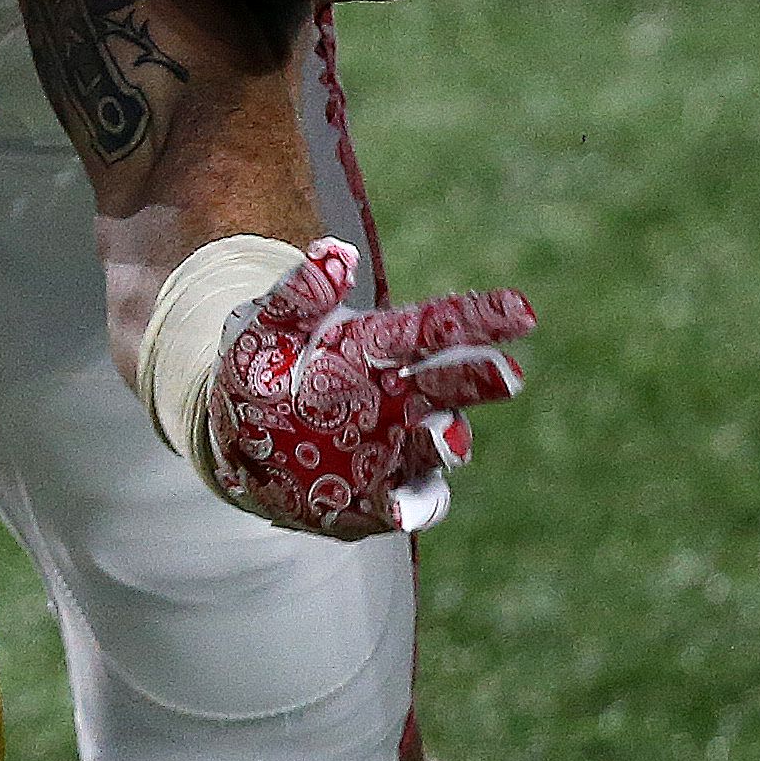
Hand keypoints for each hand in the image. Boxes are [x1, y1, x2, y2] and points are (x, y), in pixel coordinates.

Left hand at [188, 242, 537, 538]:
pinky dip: (412, 506)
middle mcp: (404, 399)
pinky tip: (399, 507)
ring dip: (446, 442)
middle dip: (480, 378)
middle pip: (452, 384)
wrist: (238, 442)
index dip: (481, 317)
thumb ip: (298, 295)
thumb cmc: (261, 372)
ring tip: (443, 437)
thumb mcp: (265, 328)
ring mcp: (398, 449)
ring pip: (439, 446)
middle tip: (505, 374)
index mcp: (381, 349)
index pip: (438, 327)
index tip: (522, 312)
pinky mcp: (383, 497)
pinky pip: (409, 504)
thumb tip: (334, 253)